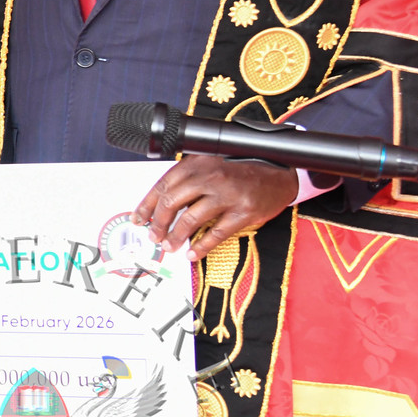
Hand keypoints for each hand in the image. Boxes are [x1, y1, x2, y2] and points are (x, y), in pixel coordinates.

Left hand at [134, 155, 298, 257]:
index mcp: (197, 163)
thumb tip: (160, 206)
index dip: (146, 206)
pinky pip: (216, 233)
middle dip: (158, 223)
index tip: (138, 220)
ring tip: (170, 247)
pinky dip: (201, 246)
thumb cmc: (239, 169)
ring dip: (176, 237)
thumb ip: (187, 180)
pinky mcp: (244, 211)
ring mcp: (227, 194)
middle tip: (154, 237)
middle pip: (172, 203)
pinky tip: (193, 253)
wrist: (279, 172)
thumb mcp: (210, 165)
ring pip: (191, 219)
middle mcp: (210, 177)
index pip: (162, 186)